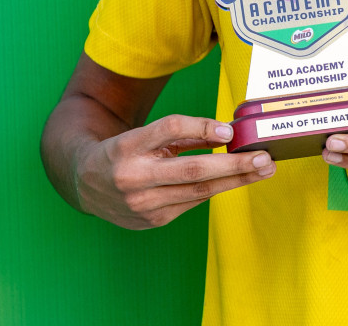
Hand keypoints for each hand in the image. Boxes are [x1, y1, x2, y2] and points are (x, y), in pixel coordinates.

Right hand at [76, 114, 274, 228]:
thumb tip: (226, 133)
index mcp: (128, 145)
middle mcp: (133, 176)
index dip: (200, 127)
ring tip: (263, 170)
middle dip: (234, 165)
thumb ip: (183, 134)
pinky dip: (213, 189)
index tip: (229, 129)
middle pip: (192, 170)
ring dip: (235, 180)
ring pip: (197, 192)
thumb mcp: (145, 135)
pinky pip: (190, 203)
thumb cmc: (124, 152)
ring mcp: (142, 203)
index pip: (168, 130)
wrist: (84, 184)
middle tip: (264, 159)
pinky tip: (233, 180)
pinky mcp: (151, 221)